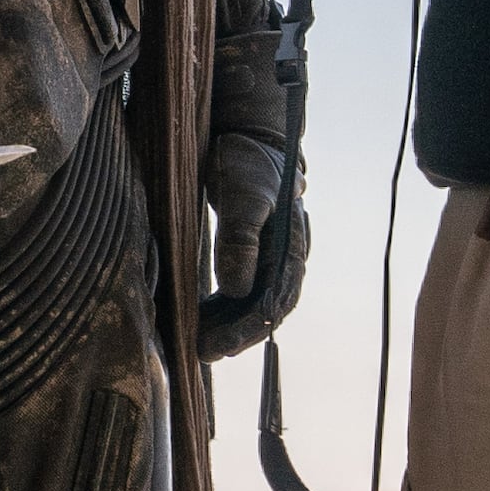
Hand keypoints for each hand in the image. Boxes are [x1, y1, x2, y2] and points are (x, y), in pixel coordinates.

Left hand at [197, 129, 306, 360]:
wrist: (248, 137)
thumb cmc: (247, 163)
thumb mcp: (241, 195)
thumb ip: (240, 239)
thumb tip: (237, 290)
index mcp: (290, 249)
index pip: (273, 303)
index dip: (246, 330)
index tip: (218, 348)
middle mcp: (285, 259)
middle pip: (264, 311)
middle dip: (235, 336)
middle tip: (202, 353)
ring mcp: (270, 257)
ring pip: (252, 304)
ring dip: (228, 326)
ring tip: (198, 343)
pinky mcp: (253, 252)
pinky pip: (241, 290)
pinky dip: (223, 308)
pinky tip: (202, 318)